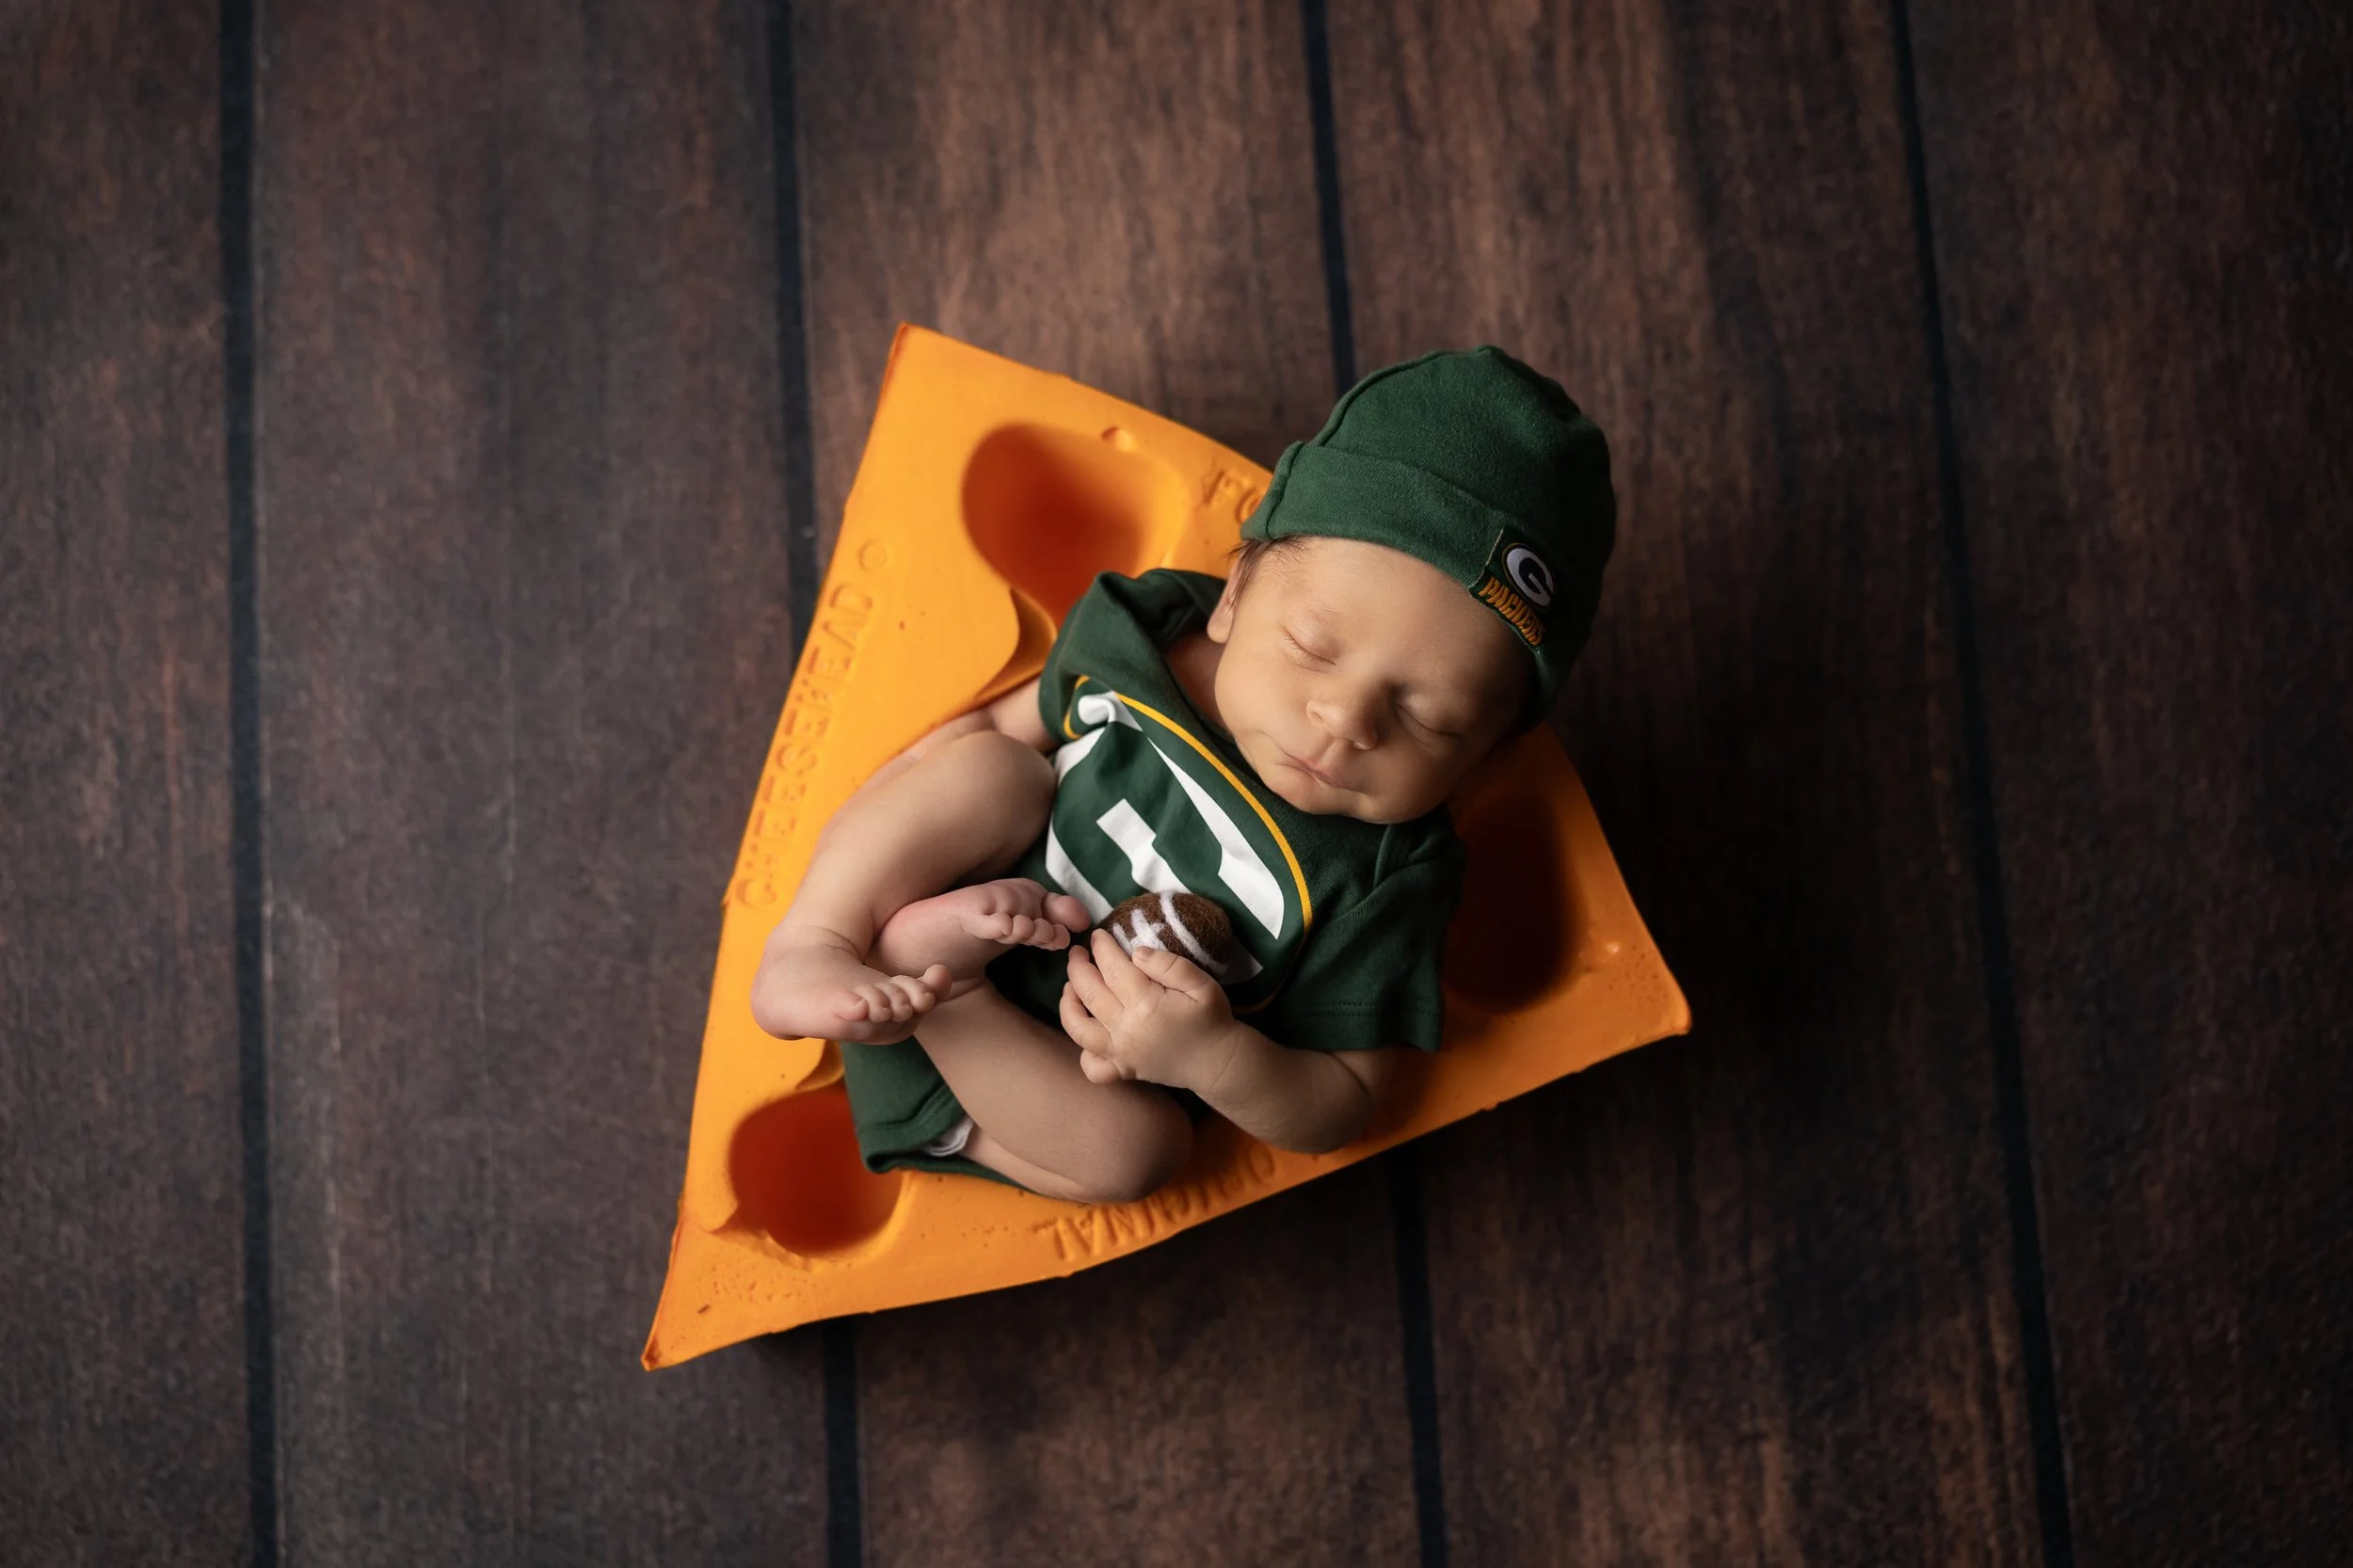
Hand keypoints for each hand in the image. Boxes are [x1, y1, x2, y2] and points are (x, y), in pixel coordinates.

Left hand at [1060, 928, 1239, 1091]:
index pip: (1112, 968)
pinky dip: (1082, 1051)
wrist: (1218, 1062)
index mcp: (1146, 1003)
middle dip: (1077, 967)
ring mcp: (1120, 1053)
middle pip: (1089, 992)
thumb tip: (1136, 952)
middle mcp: (1126, 1029)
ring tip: (1070, 987)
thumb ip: (1169, 965)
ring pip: (1078, 1028)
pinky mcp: (1122, 1071)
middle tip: (1078, 952)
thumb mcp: (1202, 983)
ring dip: (1068, 1004)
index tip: (1097, 935)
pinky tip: (1088, 1031)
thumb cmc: (1211, 1019)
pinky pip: (1091, 1066)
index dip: (1101, 947)